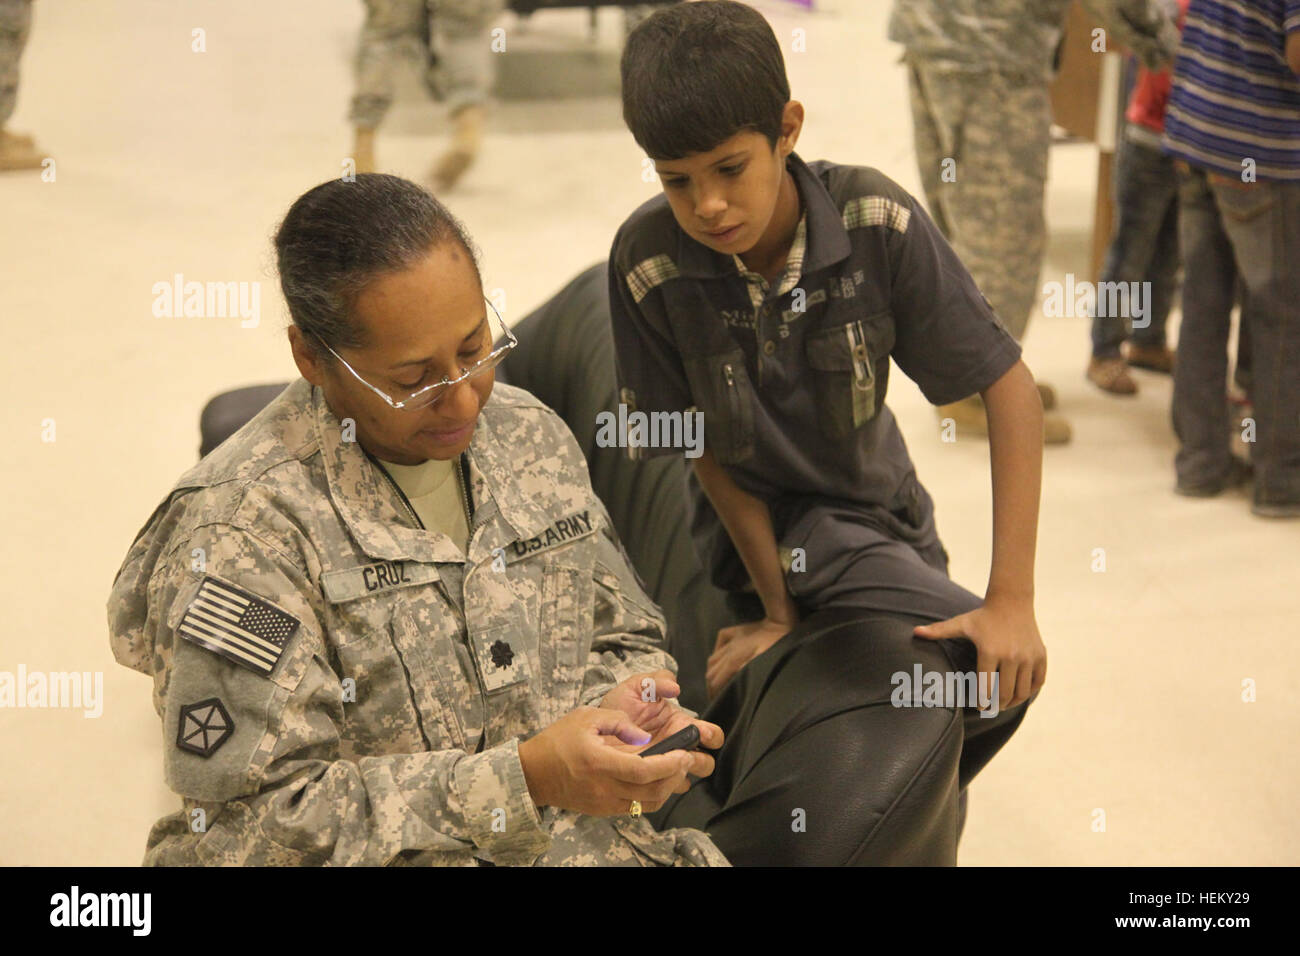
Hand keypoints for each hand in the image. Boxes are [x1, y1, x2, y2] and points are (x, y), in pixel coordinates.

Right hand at [517, 707, 696, 815]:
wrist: (533, 773)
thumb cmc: (557, 741)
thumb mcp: (586, 717)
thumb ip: (619, 722)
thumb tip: (645, 736)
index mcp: (600, 763)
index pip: (644, 770)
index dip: (669, 764)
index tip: (684, 753)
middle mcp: (604, 788)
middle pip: (652, 791)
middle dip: (676, 776)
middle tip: (686, 759)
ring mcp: (604, 803)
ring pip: (648, 803)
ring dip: (667, 788)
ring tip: (675, 769)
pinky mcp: (603, 810)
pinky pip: (636, 807)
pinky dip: (652, 795)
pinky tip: (656, 778)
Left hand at [600, 670, 722, 780]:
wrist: (591, 730)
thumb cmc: (617, 707)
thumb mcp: (635, 686)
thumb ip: (657, 680)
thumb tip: (675, 688)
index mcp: (681, 725)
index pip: (712, 736)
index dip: (711, 735)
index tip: (700, 733)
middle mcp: (676, 748)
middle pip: (705, 763)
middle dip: (699, 760)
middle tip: (681, 754)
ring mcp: (663, 767)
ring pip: (685, 780)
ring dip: (678, 774)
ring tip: (662, 765)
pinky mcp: (647, 782)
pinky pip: (662, 792)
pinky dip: (659, 786)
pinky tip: (647, 775)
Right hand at [706, 617, 792, 699]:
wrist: (780, 622)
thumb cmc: (776, 645)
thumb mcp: (764, 661)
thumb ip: (747, 671)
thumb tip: (733, 682)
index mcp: (734, 660)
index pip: (715, 681)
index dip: (714, 694)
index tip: (717, 703)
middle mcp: (728, 650)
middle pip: (711, 672)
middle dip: (712, 686)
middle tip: (718, 697)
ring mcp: (730, 640)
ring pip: (713, 659)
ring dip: (713, 672)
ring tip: (717, 682)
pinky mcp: (735, 631)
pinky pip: (720, 641)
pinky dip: (718, 651)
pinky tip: (723, 658)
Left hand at [912, 596, 1046, 710]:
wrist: (1012, 601)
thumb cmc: (982, 616)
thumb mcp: (960, 623)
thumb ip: (938, 631)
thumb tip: (914, 632)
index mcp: (990, 651)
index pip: (986, 688)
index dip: (982, 703)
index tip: (979, 707)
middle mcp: (1012, 656)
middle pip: (1006, 694)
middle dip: (997, 706)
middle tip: (991, 709)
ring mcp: (1029, 657)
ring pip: (1023, 692)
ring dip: (1014, 703)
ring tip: (1004, 704)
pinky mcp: (1041, 656)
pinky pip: (1038, 682)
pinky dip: (1030, 692)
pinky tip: (1020, 693)